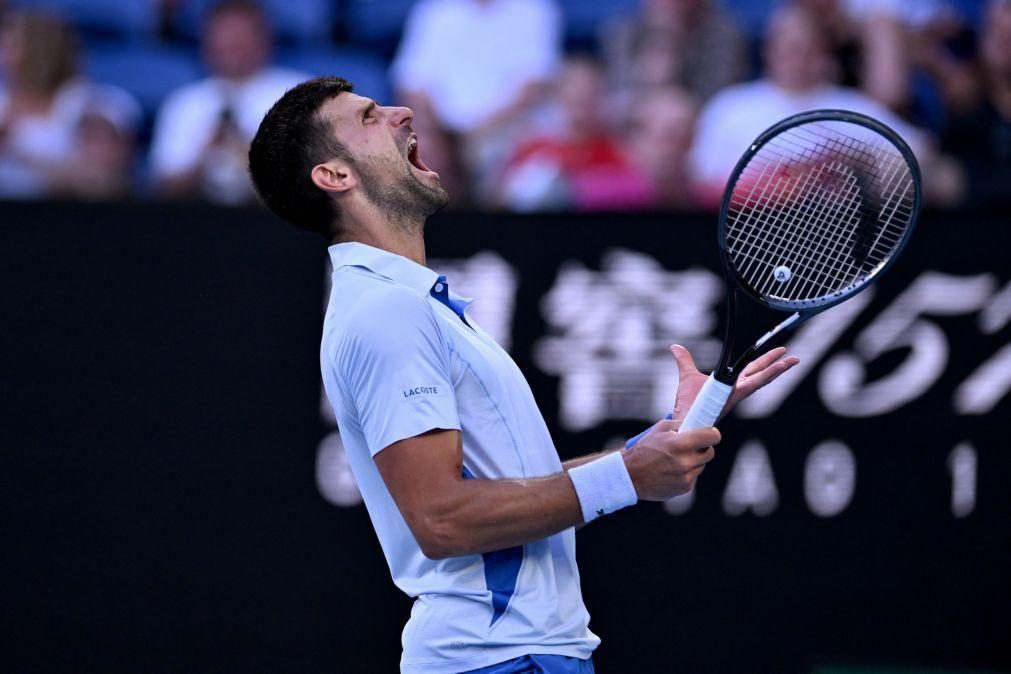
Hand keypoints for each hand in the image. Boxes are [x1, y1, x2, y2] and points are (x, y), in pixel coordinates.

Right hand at [623, 419, 719, 500]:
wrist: (629, 476)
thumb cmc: (643, 450)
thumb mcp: (658, 429)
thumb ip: (679, 424)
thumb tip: (694, 424)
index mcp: (681, 444)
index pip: (712, 437)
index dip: (712, 433)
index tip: (708, 433)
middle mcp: (686, 462)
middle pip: (709, 452)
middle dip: (702, 448)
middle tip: (691, 446)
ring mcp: (686, 477)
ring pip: (701, 466)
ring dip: (693, 461)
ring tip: (675, 460)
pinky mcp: (684, 488)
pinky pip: (692, 477)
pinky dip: (686, 473)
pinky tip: (671, 471)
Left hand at [669, 344, 798, 421]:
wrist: (684, 417)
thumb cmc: (688, 402)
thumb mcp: (687, 376)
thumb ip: (684, 361)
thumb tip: (675, 347)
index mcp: (731, 384)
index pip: (751, 369)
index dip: (764, 361)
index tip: (777, 352)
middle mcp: (737, 390)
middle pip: (760, 373)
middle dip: (776, 364)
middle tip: (793, 356)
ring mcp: (738, 394)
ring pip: (761, 379)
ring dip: (777, 370)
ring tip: (793, 361)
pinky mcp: (735, 396)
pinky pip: (753, 384)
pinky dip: (766, 376)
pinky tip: (777, 370)